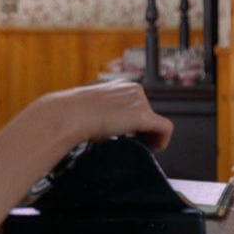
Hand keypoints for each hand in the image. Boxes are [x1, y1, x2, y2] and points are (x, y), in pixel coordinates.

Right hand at [39, 79, 172, 151]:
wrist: (69, 115)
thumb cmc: (72, 113)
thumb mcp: (90, 108)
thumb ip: (103, 111)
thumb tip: (106, 125)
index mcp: (119, 85)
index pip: (135, 103)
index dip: (133, 120)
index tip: (126, 133)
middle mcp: (133, 89)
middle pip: (147, 111)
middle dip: (141, 127)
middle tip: (130, 141)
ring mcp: (139, 101)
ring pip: (154, 121)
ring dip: (148, 134)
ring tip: (138, 146)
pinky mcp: (144, 116)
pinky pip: (164, 128)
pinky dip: (163, 140)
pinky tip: (155, 149)